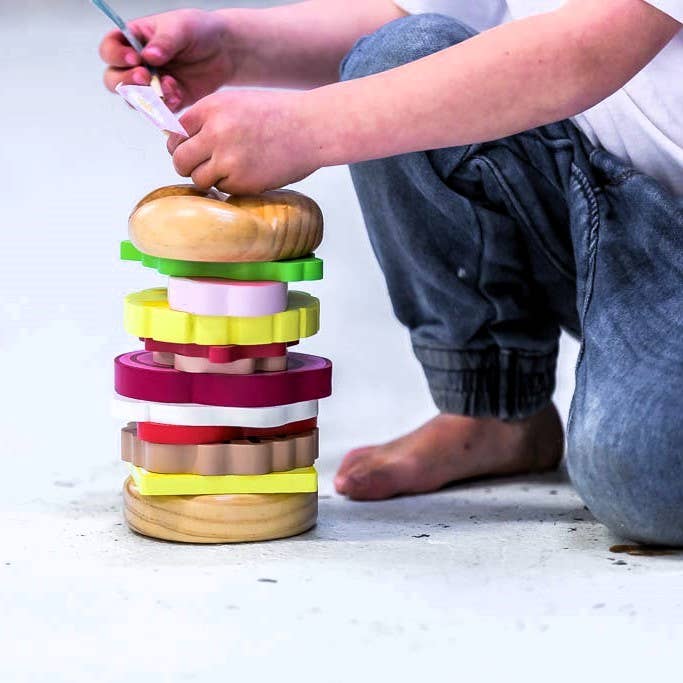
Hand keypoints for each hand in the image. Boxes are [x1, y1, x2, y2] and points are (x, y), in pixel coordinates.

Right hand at [99, 9, 232, 111]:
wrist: (224, 52)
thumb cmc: (199, 31)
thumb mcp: (181, 27)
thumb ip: (164, 41)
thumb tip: (148, 56)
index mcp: (133, 40)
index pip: (109, 50)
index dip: (116, 57)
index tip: (134, 58)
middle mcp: (137, 64)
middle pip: (113, 80)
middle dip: (127, 82)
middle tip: (146, 78)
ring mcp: (150, 85)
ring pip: (133, 100)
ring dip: (148, 97)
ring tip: (170, 86)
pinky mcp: (167, 101)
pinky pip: (158, 111)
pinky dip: (166, 106)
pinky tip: (179, 94)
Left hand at [167, 90, 320, 194]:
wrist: (311, 128)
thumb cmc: (277, 115)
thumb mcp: (236, 103)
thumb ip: (208, 119)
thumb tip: (178, 142)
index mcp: (211, 108)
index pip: (176, 133)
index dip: (181, 143)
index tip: (191, 149)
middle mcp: (216, 132)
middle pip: (180, 159)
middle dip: (188, 165)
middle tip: (203, 165)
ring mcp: (228, 159)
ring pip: (198, 178)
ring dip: (209, 178)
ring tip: (229, 169)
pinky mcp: (242, 181)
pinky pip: (222, 188)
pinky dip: (231, 185)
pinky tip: (249, 172)